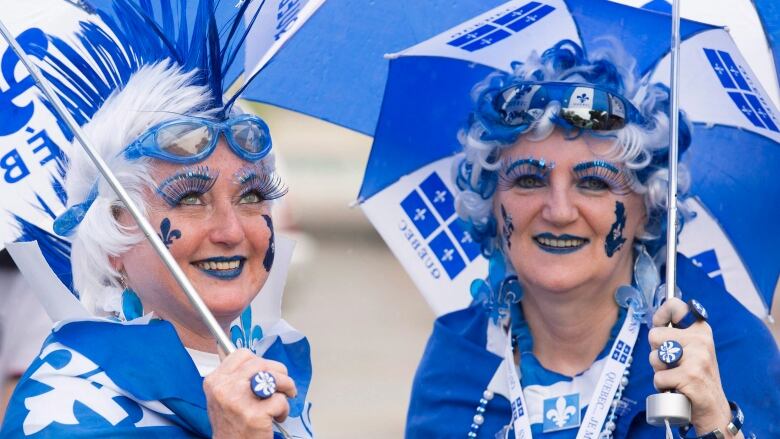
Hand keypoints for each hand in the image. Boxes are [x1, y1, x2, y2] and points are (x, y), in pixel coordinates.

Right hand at [204, 348, 296, 438]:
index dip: (260, 362)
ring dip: (286, 387)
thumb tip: (260, 364)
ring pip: (275, 377)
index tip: (266, 372)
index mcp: (215, 380)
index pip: (243, 354)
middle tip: (282, 385)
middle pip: (262, 363)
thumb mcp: (222, 396)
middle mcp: (224, 387)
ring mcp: (239, 400)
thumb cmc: (230, 425)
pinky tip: (277, 417)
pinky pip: (281, 400)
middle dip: (279, 372)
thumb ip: (236, 377)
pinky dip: (284, 409)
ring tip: (284, 398)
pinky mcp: (255, 415)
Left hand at [648, 298, 739, 436]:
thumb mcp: (692, 350)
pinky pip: (658, 377)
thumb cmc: (694, 377)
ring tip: (676, 377)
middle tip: (673, 365)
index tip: (660, 325)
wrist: (712, 408)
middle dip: (656, 353)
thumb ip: (676, 334)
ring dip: (659, 371)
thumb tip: (656, 321)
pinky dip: (662, 386)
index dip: (660, 315)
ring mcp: (697, 357)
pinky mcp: (690, 375)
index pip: (675, 305)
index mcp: (700, 330)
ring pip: (654, 357)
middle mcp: (701, 340)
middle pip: (654, 335)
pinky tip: (677, 388)